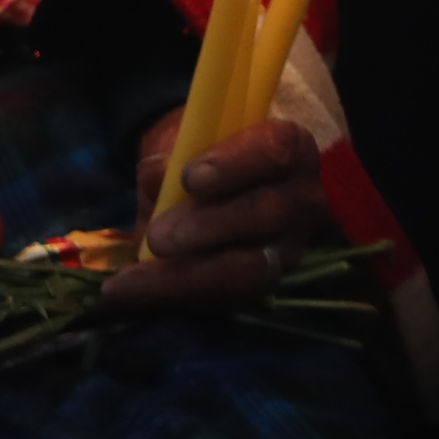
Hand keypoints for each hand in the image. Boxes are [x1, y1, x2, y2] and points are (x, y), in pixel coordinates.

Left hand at [99, 111, 328, 312]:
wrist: (210, 181)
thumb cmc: (204, 151)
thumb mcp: (186, 140)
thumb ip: (173, 152)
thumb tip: (156, 175)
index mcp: (289, 149)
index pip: (273, 151)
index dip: (234, 166)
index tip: (189, 178)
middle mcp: (301, 201)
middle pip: (266, 214)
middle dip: (209, 227)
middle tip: (157, 238)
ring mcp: (287, 249)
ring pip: (251, 268)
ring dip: (190, 272)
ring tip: (138, 276)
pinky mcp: (264, 285)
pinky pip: (227, 298)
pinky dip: (179, 296)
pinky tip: (137, 293)